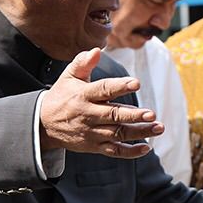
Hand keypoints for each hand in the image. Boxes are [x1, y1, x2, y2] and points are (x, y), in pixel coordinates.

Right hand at [38, 48, 163, 158]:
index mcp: (83, 95)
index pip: (103, 90)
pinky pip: (114, 151)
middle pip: (113, 116)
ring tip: (158, 127)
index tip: (136, 83)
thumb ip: (83, 63)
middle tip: (152, 114)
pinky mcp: (94, 146)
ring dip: (139, 132)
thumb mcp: (68, 76)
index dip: (120, 87)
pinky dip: (130, 152)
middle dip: (133, 116)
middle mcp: (88, 115)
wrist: (43, 124)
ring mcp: (91, 133)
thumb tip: (97, 50)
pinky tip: (146, 148)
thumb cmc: (62, 95)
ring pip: (118, 134)